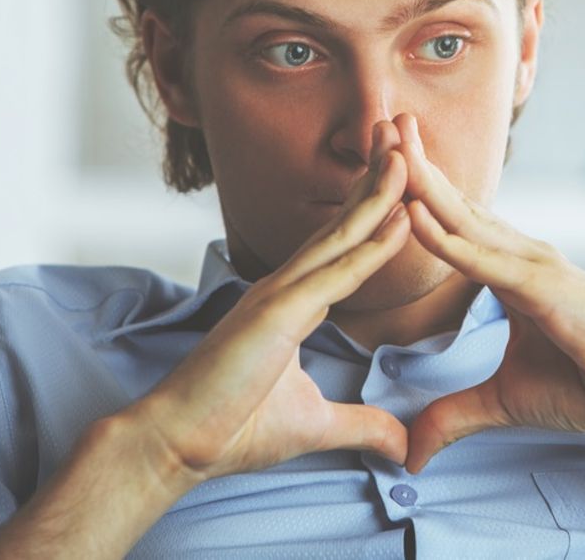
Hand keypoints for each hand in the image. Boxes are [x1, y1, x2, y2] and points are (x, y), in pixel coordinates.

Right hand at [127, 126, 412, 482]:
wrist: (175, 445)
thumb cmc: (232, 428)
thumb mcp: (315, 425)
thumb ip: (362, 426)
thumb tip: (402, 447)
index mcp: (292, 301)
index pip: (342, 246)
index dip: (373, 210)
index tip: (405, 178)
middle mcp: (285, 286)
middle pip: (343, 224)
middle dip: (377, 181)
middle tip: (408, 137)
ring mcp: (278, 295)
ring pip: (341, 237)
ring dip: (379, 195)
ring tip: (408, 155)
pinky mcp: (275, 315)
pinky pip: (334, 276)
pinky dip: (370, 247)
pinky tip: (400, 221)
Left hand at [387, 113, 584, 473]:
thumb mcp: (503, 402)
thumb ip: (454, 415)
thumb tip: (410, 450)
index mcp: (512, 270)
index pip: (454, 222)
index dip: (416, 191)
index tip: (378, 161)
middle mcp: (523, 255)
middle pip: (454, 203)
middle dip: (414, 164)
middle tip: (378, 123)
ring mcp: (536, 266)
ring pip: (464, 219)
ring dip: (421, 182)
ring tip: (385, 146)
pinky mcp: (547, 289)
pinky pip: (485, 260)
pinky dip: (447, 237)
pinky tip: (414, 214)